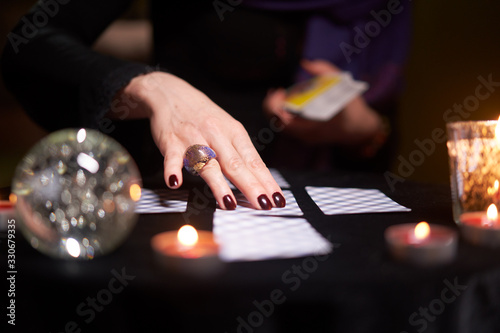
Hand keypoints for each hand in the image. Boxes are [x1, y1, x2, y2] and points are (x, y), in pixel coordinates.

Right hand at [115, 72, 285, 209]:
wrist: (171, 94)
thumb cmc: (203, 116)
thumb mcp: (228, 129)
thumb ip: (240, 154)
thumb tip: (260, 181)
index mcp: (234, 132)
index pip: (254, 161)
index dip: (266, 181)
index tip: (277, 198)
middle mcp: (216, 135)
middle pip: (235, 164)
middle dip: (251, 186)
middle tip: (263, 203)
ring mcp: (193, 138)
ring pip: (207, 163)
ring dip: (218, 185)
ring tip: (228, 203)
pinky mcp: (171, 142)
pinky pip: (172, 158)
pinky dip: (173, 170)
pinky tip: (175, 182)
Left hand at [264, 59, 383, 147]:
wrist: (359, 129)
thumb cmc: (351, 106)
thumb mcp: (342, 83)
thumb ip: (324, 70)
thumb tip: (305, 63)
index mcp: (317, 121)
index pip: (287, 120)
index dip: (276, 106)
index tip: (280, 91)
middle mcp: (309, 133)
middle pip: (279, 124)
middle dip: (272, 106)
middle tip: (278, 91)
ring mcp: (307, 138)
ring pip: (282, 127)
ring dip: (277, 110)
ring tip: (281, 95)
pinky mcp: (306, 139)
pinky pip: (289, 129)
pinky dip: (284, 115)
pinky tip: (288, 103)